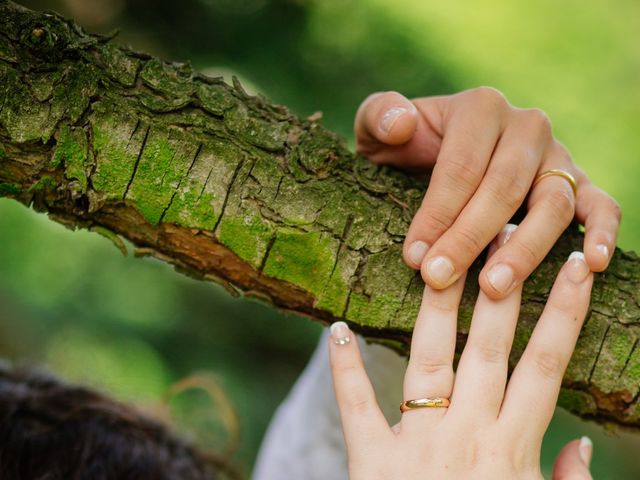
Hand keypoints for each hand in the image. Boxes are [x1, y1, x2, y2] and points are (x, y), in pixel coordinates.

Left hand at [328, 231, 593, 478]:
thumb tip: (582, 441)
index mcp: (513, 451)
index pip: (548, 365)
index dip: (565, 311)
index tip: (577, 266)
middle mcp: (467, 437)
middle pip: (489, 348)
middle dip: (501, 286)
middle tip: (502, 230)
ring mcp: (417, 445)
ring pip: (430, 361)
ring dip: (436, 308)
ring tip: (438, 256)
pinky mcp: (371, 462)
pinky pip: (357, 407)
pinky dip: (345, 369)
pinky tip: (335, 328)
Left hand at [355, 88, 620, 297]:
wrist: (434, 153)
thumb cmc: (404, 147)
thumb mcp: (378, 128)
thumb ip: (380, 117)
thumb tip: (401, 124)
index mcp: (480, 108)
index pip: (461, 167)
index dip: (437, 214)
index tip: (414, 257)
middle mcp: (526, 127)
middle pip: (504, 187)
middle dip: (469, 238)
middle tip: (439, 279)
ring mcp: (557, 155)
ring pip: (552, 202)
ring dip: (524, 249)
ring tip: (494, 288)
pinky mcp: (577, 183)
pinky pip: (601, 205)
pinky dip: (602, 232)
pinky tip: (593, 266)